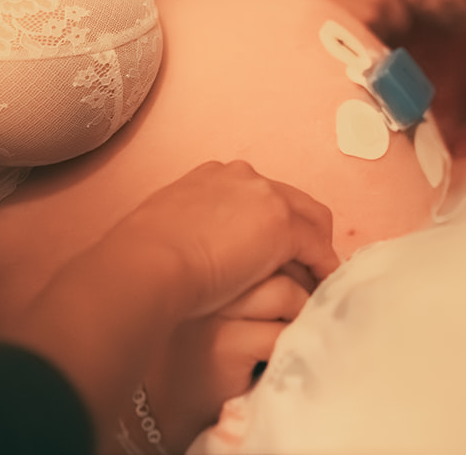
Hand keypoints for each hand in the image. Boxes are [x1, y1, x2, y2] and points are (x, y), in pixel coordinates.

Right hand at [0, 163, 335, 443]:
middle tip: (304, 266)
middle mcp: (242, 176)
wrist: (147, 262)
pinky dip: (323, 267)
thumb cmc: (142, 258)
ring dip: (315, 249)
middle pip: (291, 199)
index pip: (257, 195)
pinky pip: (317, 247)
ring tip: (316, 279)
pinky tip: (323, 288)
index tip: (272, 251)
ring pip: (310, 219)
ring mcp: (265, 196)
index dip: (269, 224)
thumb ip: (188, 232)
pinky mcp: (281, 224)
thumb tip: (190, 251)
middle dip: (302, 231)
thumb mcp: (167, 231)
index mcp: (213, 176)